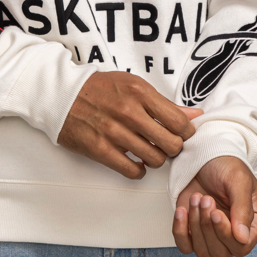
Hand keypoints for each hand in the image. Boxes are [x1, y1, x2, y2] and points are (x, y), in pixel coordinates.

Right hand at [58, 71, 201, 178]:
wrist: (62, 95)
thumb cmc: (99, 89)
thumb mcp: (134, 86)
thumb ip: (164, 103)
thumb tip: (194, 115)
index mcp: (140, 93)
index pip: (179, 121)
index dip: (186, 131)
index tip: (182, 133)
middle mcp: (129, 112)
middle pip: (171, 144)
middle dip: (173, 147)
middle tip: (166, 144)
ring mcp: (114, 132)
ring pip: (155, 159)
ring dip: (156, 159)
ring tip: (149, 151)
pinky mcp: (100, 149)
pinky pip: (132, 170)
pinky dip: (139, 170)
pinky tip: (135, 161)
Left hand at [172, 156, 256, 256]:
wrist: (205, 156)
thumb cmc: (227, 166)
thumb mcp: (239, 181)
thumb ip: (243, 209)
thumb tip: (242, 238)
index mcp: (253, 225)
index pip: (242, 247)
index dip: (226, 234)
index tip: (216, 213)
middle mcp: (234, 234)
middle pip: (221, 253)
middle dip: (208, 226)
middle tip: (205, 199)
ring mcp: (213, 235)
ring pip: (203, 251)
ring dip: (195, 225)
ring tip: (197, 198)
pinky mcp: (193, 232)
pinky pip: (185, 246)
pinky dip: (180, 230)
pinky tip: (182, 210)